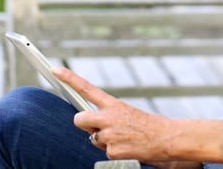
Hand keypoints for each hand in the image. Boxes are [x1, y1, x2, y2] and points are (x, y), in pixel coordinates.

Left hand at [52, 67, 177, 161]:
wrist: (167, 138)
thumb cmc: (149, 125)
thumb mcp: (128, 113)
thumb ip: (109, 116)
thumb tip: (94, 126)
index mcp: (113, 104)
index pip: (86, 88)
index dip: (69, 78)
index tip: (54, 69)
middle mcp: (108, 117)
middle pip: (79, 119)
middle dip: (86, 125)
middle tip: (99, 127)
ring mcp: (109, 135)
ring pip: (93, 139)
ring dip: (104, 140)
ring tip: (124, 139)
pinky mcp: (112, 151)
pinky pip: (105, 152)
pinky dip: (114, 153)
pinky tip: (128, 148)